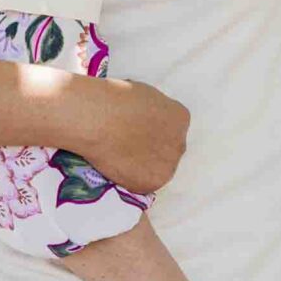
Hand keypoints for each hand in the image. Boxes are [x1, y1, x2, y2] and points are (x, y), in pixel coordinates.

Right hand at [86, 80, 188, 194]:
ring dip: (144, 167)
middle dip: (152, 149)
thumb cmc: (115, 99)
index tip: (137, 131)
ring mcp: (168, 165)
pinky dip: (131, 179)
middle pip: (168, 150)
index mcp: (180, 118)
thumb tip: (144, 121)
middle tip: (129, 147)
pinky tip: (116, 167)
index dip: (153, 130)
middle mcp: (180, 143)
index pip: (172, 128)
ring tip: (120, 158)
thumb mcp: (145, 96)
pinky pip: (143, 184)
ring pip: (158, 169)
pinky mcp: (152, 183)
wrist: (100, 120)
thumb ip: (153, 112)